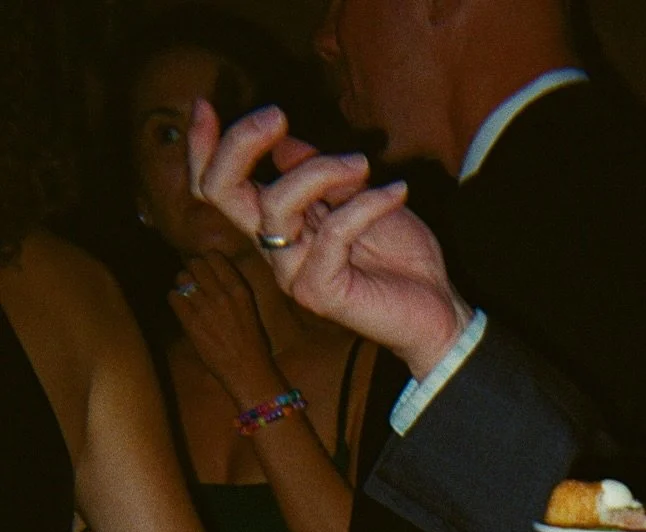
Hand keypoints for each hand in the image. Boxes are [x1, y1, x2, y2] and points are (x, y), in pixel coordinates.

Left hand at [170, 252, 281, 408]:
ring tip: (187, 296)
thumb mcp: (249, 311)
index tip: (206, 270)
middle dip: (192, 270)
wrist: (247, 371)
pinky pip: (173, 297)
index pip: (214, 257)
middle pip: (195, 263)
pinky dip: (175, 300)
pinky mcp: (191, 322)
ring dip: (182, 284)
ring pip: (182, 277)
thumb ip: (233, 292)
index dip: (207, 261)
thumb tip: (214, 280)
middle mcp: (221, 294)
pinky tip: (182, 309)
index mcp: (239, 290)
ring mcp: (205, 307)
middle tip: (194, 283)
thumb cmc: (252, 345)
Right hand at [189, 102, 472, 379]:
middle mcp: (277, 250)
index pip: (220, 189)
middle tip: (277, 114)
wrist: (438, 308)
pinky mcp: (321, 293)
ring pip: (276, 204)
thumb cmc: (400, 255)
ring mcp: (294, 274)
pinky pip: (333, 231)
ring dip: (320, 170)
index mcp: (280, 225)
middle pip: (223, 193)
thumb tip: (284, 143)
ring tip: (362, 164)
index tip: (204, 105)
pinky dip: (367, 202)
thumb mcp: (358, 196)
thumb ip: (319, 172)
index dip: (202, 147)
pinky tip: (397, 192)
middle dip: (239, 144)